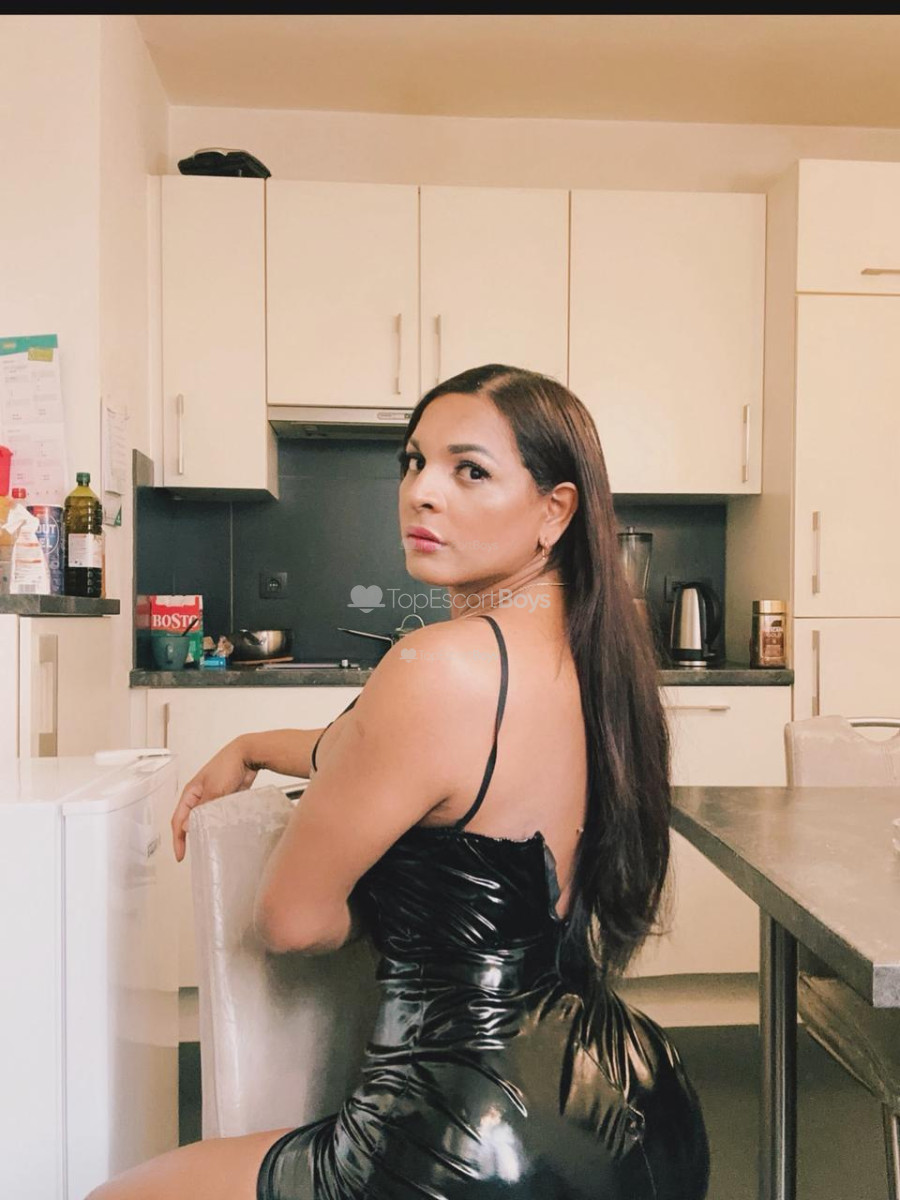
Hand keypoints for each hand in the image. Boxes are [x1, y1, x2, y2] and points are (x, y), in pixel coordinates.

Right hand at [170, 736, 259, 861]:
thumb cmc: (227, 765)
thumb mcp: (213, 789)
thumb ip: (201, 809)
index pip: (178, 819)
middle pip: (189, 821)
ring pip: (204, 820)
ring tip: (207, 847)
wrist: (248, 756)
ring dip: (205, 831)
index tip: (180, 855)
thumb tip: (187, 827)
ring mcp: (212, 798)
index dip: (177, 839)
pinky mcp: (225, 800)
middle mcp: (199, 797)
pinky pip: (218, 816)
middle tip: (193, 854)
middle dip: (188, 837)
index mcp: (191, 793)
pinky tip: (223, 834)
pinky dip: (218, 825)